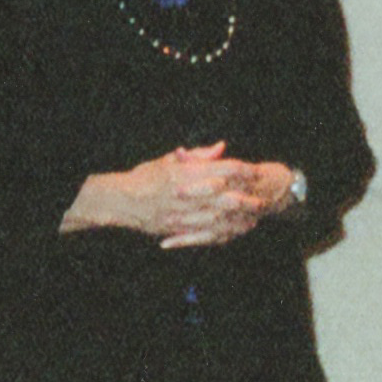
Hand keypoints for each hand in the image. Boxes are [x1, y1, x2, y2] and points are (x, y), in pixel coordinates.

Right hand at [67, 143, 277, 247]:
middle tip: (262, 201)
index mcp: (185, 173)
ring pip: (219, 218)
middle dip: (246, 199)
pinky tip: (234, 233)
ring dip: (238, 219)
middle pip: (225, 196)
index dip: (242, 170)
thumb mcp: (168, 161)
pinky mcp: (178, 229)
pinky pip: (205, 233)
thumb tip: (221, 148)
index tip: (255, 171)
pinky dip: (222, 233)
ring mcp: (182, 214)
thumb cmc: (143, 178)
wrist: (119, 201)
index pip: (221, 169)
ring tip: (254, 219)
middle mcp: (187, 193)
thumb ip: (197, 155)